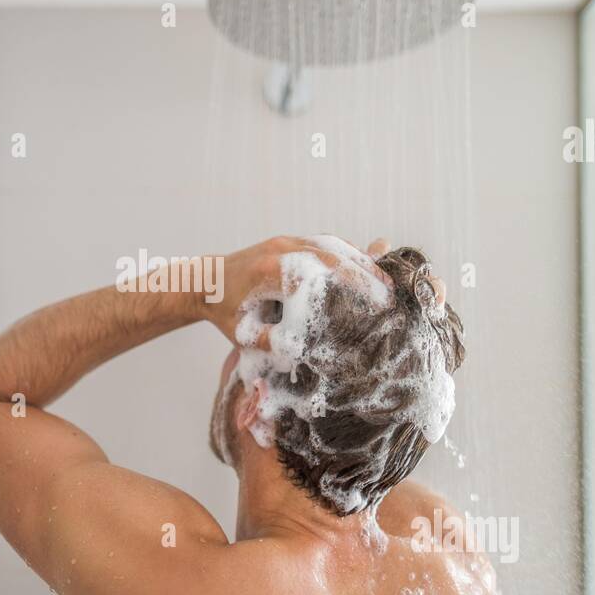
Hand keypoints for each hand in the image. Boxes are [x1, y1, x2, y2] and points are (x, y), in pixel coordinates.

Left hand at [198, 235, 389, 346]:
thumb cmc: (225, 314)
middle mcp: (281, 248)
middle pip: (332, 255)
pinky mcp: (290, 240)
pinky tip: (366, 266)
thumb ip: (274, 344)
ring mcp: (287, 240)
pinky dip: (347, 253)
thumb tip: (307, 355)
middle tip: (390, 292)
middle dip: (364, 273)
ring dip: (360, 261)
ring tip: (385, 280)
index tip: (375, 301)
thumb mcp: (245, 336)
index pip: (320, 274)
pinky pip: (325, 242)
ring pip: (332, 245)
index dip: (351, 285)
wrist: (203, 282)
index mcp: (269, 270)